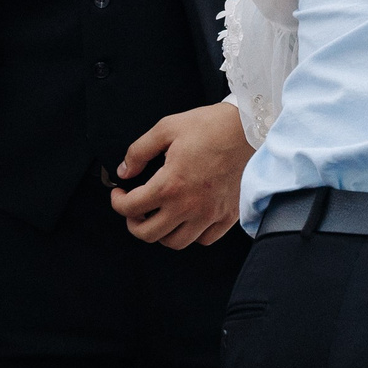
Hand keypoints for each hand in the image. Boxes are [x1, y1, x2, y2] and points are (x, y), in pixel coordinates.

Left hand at [112, 103, 252, 247]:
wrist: (250, 128)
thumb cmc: (211, 125)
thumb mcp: (167, 128)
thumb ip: (139, 151)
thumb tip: (124, 171)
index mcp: (170, 185)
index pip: (130, 208)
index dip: (117, 201)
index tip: (120, 193)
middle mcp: (189, 206)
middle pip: (148, 234)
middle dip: (134, 223)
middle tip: (135, 209)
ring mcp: (210, 214)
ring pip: (175, 242)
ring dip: (162, 231)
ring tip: (161, 215)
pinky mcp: (228, 216)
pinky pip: (204, 239)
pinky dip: (192, 234)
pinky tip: (188, 217)